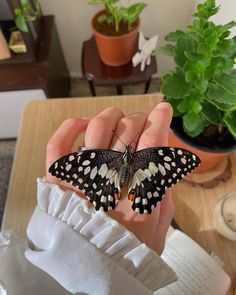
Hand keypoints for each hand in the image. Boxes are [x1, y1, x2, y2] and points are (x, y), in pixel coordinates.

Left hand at [46, 102, 173, 253]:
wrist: (93, 265)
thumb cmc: (130, 249)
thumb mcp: (160, 226)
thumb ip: (163, 193)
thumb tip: (160, 163)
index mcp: (139, 191)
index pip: (152, 143)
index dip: (160, 121)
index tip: (163, 110)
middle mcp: (111, 179)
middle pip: (127, 130)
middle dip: (139, 119)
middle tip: (141, 122)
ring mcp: (82, 176)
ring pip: (97, 127)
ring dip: (111, 116)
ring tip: (117, 118)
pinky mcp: (59, 179)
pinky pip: (59, 144)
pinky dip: (70, 126)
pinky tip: (83, 123)